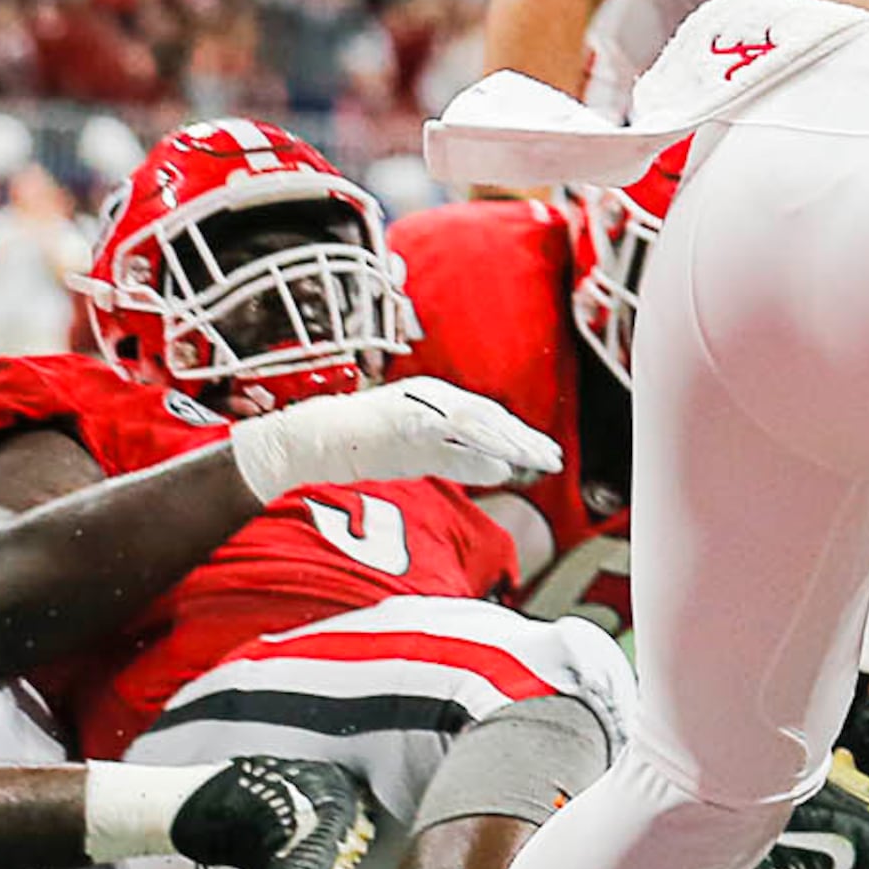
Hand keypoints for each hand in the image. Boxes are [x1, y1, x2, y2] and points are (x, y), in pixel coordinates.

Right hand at [228, 377, 560, 501]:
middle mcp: (431, 397)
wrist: (313, 440)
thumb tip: (501, 471)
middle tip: (555, 458)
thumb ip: (459, 461)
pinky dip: (475, 448)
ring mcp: (417, 408)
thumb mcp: (421, 456)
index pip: (488, 418)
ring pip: (476, 424)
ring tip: (538, 460)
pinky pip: (448, 435)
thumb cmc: (364, 448)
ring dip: (510, 442)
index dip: (519, 436)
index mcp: (436, 400)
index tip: (546, 454)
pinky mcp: (404, 423)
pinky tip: (501, 463)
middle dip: (524, 439)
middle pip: (489, 418)